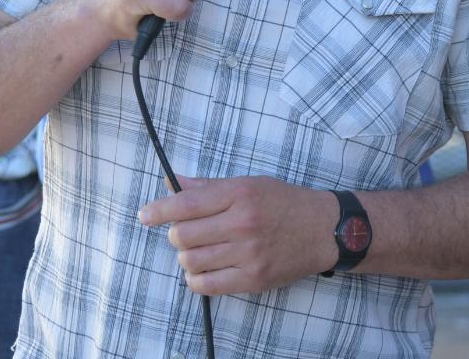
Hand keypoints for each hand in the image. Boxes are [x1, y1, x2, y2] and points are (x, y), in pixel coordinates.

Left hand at [138, 176, 338, 294]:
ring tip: (199, 250)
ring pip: (191, 261)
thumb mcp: (249, 183)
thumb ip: (209, 186)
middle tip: (186, 233)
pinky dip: (196, 279)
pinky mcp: (253, 279)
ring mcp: (248, 253)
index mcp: (239, 194)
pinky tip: (204, 270)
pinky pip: (207, 285)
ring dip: (186, 257)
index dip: (159, 210)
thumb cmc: (283, 202)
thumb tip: (172, 182)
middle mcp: (242, 223)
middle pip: (183, 235)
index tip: (145, 215)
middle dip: (176, 235)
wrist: (323, 230)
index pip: (186, 204)